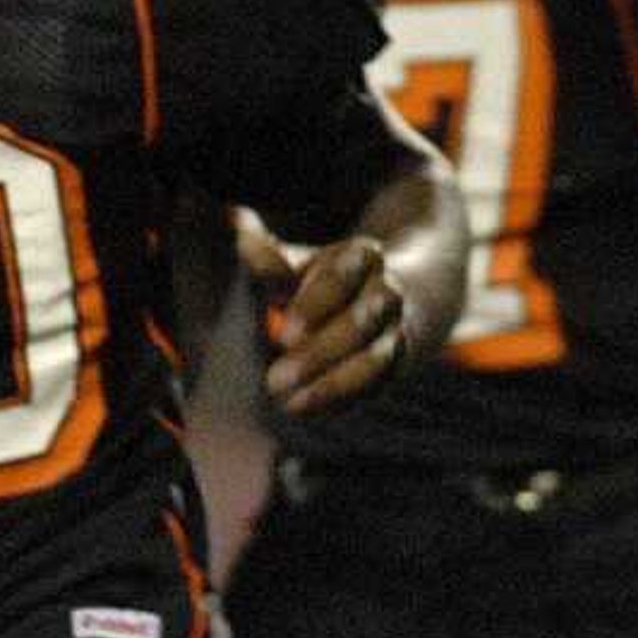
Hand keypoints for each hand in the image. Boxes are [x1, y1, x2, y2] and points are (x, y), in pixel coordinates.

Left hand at [260, 232, 415, 413]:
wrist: (391, 301)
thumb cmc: (325, 280)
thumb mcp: (300, 262)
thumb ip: (270, 255)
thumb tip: (242, 227)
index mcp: (363, 257)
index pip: (343, 276)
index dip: (315, 304)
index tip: (284, 334)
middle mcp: (386, 294)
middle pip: (362, 321)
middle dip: (319, 352)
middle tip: (274, 379)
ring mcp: (395, 331)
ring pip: (375, 359)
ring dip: (332, 385)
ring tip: (288, 404)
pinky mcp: (395, 365)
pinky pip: (375, 386)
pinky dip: (341, 400)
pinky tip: (305, 410)